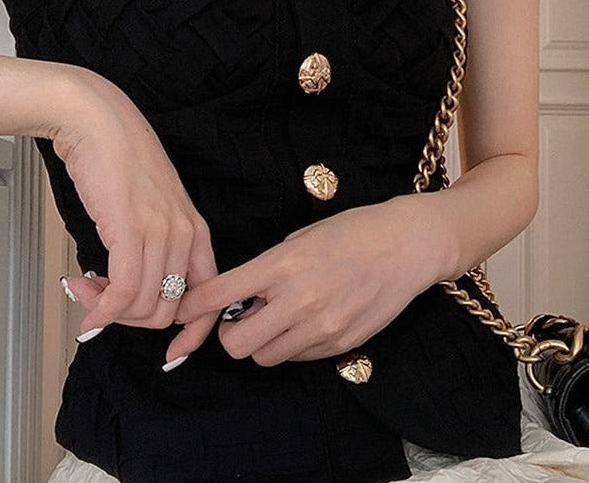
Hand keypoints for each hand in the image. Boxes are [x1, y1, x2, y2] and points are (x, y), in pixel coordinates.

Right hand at [51, 69, 219, 361]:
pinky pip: (122, 291)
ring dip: (108, 311)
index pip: (210, 297)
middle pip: (168, 311)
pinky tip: (87, 301)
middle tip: (102, 304)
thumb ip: (152, 248)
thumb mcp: (152, 209)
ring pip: (143, 306)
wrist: (99, 123)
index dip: (194, 334)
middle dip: (131, 320)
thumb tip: (130, 293)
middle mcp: (185, 235)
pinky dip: (102, 308)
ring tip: (86, 289)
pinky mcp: (132, 229)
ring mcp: (161, 232)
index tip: (174, 355)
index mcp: (197, 231)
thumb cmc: (122, 162)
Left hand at [171, 195, 457, 365]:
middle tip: (240, 317)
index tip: (182, 312)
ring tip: (279, 316)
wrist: (406, 246)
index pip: (221, 294)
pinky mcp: (340, 344)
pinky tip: (308, 320)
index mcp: (283, 265)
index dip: (192, 307)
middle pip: (236, 345)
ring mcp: (322, 328)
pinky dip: (292, 345)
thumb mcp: (301, 238)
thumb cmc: (353, 231)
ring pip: (265, 357)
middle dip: (230, 334)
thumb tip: (241, 299)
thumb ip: (268, 270)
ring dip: (262, 341)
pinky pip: (298, 357)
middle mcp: (299, 301)